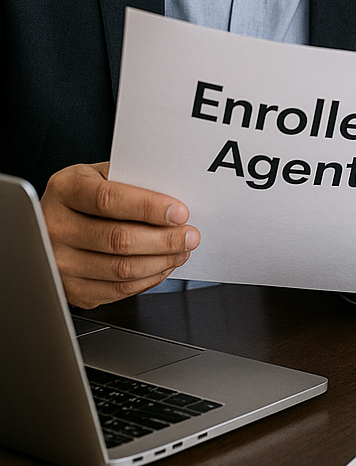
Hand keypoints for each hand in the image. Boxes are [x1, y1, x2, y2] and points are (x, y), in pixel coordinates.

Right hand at [40, 162, 199, 308]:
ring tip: (181, 251)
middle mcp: (55, 227)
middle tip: (190, 235)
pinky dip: (147, 279)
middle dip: (164, 239)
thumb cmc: (88, 194)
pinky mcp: (71, 289)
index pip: (108, 200)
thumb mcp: (104, 175)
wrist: (55, 220)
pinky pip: (116, 290)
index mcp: (66, 190)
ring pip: (120, 269)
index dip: (148, 207)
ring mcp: (59, 262)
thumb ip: (133, 181)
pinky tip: (162, 265)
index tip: (179, 212)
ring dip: (161, 261)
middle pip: (118, 239)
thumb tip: (174, 196)